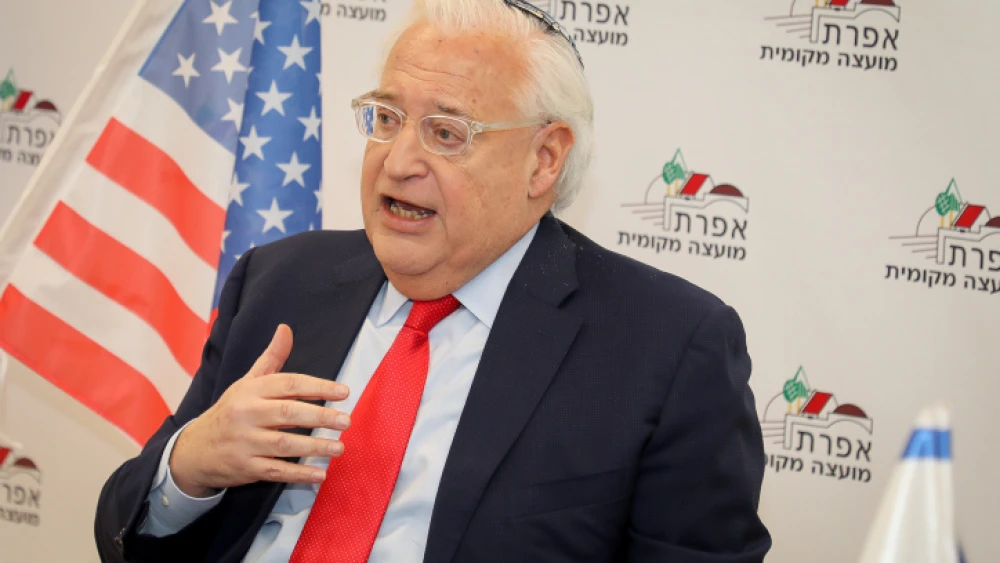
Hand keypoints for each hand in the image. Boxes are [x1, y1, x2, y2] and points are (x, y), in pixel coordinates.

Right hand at [169, 325, 350, 496]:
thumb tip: (285, 329)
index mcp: (251, 391)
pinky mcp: (245, 467)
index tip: (343, 392)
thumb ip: (271, 358)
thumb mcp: (247, 382)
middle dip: (321, 417)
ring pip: (285, 443)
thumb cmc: (230, 412)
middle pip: (289, 413)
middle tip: (346, 421)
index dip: (318, 387)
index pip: (289, 384)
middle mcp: (247, 414)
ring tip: (339, 447)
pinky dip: (299, 473)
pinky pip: (276, 470)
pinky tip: (320, 473)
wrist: (193, 450)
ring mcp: (245, 442)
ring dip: (315, 446)